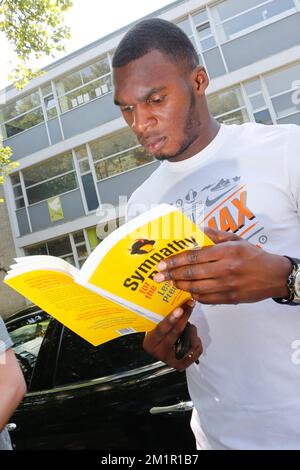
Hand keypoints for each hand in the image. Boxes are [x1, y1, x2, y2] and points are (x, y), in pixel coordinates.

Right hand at [143, 300, 201, 370]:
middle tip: (189, 307)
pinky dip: (196, 340)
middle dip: (184, 319)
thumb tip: (177, 307)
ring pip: (188, 342)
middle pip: (175, 334)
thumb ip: (162, 322)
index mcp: (150, 344)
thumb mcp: (153, 330)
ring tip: (189, 326)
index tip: (180, 309)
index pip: (161, 330)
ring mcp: (171, 361)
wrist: (157, 354)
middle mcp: (160, 354)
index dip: (171, 319)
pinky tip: (192, 336)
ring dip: (191, 330)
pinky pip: (195, 350)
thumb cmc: (157, 338)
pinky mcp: (182, 365)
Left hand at [153, 228, 291, 304]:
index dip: (175, 261)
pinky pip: (206, 299)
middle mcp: (226, 269)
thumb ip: (214, 234)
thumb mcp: (236, 239)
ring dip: (180, 286)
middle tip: (159, 276)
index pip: (194, 256)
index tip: (162, 264)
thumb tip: (195, 230)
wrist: (274, 276)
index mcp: (226, 252)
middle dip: (171, 275)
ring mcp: (227, 286)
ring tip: (171, 282)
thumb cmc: (252, 255)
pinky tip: (188, 291)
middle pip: (192, 273)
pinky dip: (195, 296)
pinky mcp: (230, 299)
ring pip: (196, 288)